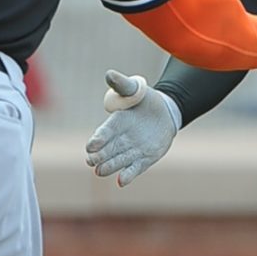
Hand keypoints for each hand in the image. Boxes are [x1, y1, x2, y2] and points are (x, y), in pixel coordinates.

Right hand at [85, 70, 180, 186]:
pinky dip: (127, 175)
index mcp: (115, 123)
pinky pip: (134, 168)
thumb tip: (109, 74)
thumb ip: (122, 84)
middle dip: (98, 156)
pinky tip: (121, 181)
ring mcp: (131, 150)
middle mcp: (120, 139)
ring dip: (109, 166)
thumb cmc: (144, 99)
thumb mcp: (134, 89)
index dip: (98, 139)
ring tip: (100, 171)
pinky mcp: (144, 159)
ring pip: (117, 161)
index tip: (91, 145)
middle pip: (106, 150)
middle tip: (91, 161)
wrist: (165, 112)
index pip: (104, 132)